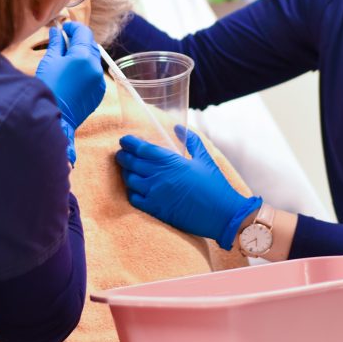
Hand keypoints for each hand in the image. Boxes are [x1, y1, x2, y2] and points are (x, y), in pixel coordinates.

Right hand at [35, 22, 105, 163]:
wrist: (54, 118)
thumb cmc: (48, 88)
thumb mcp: (49, 61)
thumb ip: (56, 44)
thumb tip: (57, 31)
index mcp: (84, 56)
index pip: (84, 33)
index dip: (74, 27)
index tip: (64, 27)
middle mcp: (95, 67)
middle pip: (90, 45)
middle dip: (79, 41)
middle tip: (64, 40)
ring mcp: (99, 81)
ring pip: (93, 60)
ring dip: (83, 55)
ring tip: (67, 58)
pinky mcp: (98, 92)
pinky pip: (95, 75)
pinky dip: (86, 70)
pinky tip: (73, 74)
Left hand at [116, 127, 260, 249]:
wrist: (221, 214)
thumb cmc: (215, 184)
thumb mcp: (204, 158)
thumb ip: (190, 140)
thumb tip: (177, 128)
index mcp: (171, 161)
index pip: (142, 148)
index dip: (129, 143)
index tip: (124, 140)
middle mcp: (159, 176)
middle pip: (131, 162)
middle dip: (123, 156)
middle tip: (121, 153)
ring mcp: (155, 194)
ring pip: (130, 180)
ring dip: (126, 173)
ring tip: (128, 170)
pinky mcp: (155, 210)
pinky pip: (134, 198)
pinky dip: (131, 192)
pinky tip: (135, 189)